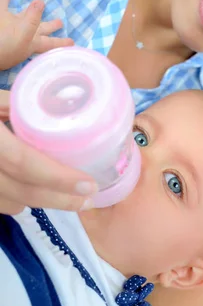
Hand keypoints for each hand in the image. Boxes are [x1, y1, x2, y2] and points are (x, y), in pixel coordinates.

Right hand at [0, 0, 73, 69]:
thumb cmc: (4, 46)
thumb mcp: (22, 34)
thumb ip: (32, 19)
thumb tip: (41, 2)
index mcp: (32, 42)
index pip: (51, 43)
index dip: (62, 42)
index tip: (73, 42)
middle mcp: (23, 34)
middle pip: (41, 29)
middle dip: (51, 26)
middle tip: (61, 22)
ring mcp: (10, 26)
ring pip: (23, 16)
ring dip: (29, 10)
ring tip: (37, 0)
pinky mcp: (0, 18)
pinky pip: (3, 6)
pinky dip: (5, 0)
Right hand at [0, 90, 96, 214]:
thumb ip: (20, 103)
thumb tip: (61, 104)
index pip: (24, 162)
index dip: (58, 178)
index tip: (89, 185)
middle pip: (21, 191)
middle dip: (59, 199)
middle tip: (87, 200)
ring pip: (10, 202)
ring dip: (40, 202)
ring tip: (69, 198)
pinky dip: (17, 200)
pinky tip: (35, 193)